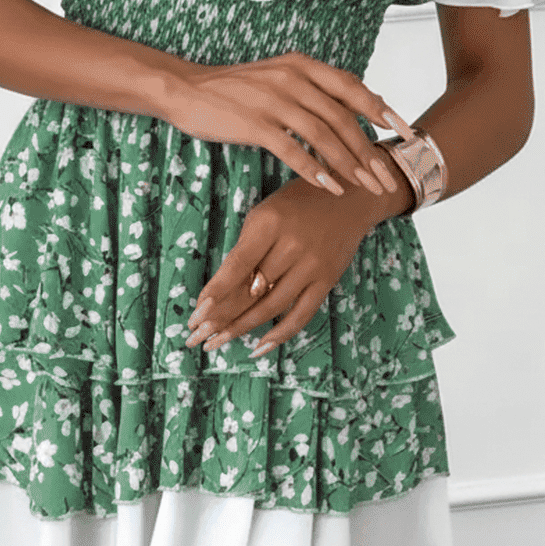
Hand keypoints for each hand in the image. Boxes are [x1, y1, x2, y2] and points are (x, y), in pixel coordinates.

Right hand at [165, 49, 409, 201]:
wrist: (187, 89)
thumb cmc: (236, 88)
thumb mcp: (279, 77)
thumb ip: (314, 89)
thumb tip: (354, 108)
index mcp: (302, 65)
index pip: (353, 87)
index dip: (382, 110)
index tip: (405, 133)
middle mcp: (293, 78)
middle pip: (343, 117)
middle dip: (369, 150)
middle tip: (386, 176)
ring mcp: (274, 100)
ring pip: (324, 135)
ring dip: (348, 164)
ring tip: (365, 187)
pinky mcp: (255, 123)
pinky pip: (293, 150)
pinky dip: (314, 170)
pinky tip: (329, 187)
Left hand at [183, 176, 393, 359]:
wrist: (349, 198)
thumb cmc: (297, 203)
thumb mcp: (265, 213)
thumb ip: (246, 247)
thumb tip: (221, 290)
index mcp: (270, 224)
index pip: (237, 265)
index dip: (215, 292)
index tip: (195, 314)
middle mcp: (292, 246)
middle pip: (251, 291)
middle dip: (221, 317)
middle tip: (196, 337)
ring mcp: (312, 266)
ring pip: (272, 307)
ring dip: (241, 328)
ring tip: (216, 343)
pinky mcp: (328, 280)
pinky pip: (302, 315)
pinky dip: (280, 335)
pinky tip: (258, 347)